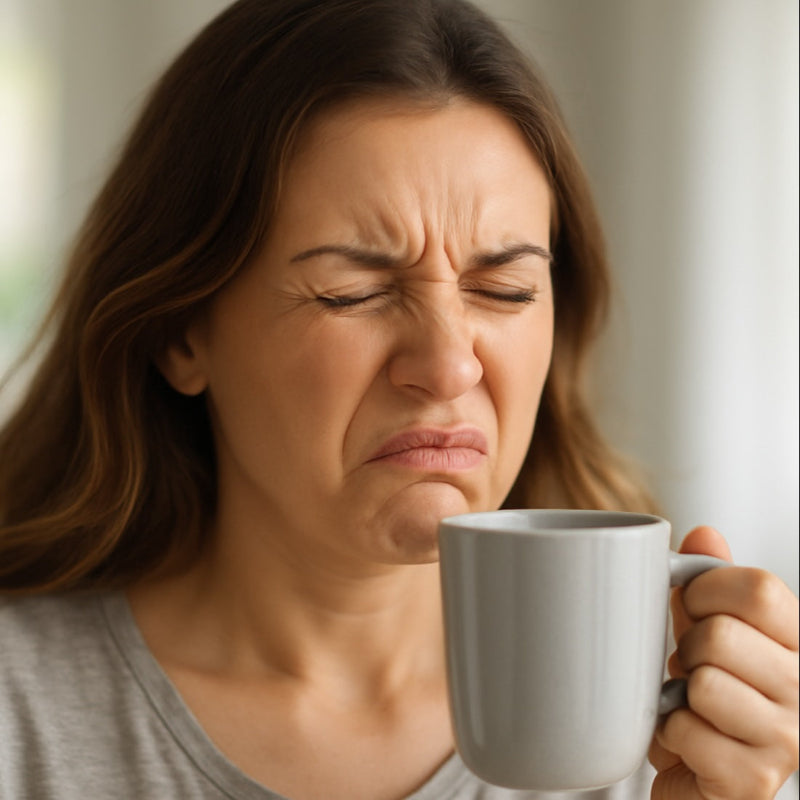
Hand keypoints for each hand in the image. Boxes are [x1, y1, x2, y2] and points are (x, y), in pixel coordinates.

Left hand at [649, 526, 798, 798]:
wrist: (703, 771)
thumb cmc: (706, 689)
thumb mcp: (708, 624)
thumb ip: (709, 578)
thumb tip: (704, 534)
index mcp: (798, 641)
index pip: (760, 589)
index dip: (706, 590)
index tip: (693, 605)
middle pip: (720, 635)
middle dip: (686, 646)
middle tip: (691, 665)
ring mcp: (787, 740)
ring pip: (703, 682)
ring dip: (678, 692)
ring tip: (690, 701)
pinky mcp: (754, 781)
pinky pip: (687, 730)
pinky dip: (670, 731)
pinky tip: (687, 737)